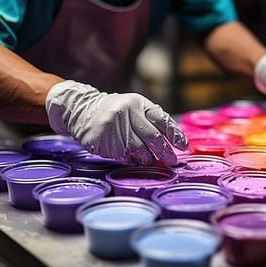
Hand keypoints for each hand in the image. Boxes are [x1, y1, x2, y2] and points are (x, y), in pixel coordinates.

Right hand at [45, 80, 187, 165]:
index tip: (183, 146)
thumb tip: (174, 141)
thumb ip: (152, 120)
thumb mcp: (134, 107)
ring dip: (149, 160)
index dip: (175, 134)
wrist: (82, 110)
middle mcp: (128, 114)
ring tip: (152, 163)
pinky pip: (124, 156)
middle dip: (166, 152)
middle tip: (173, 161)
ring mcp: (115, 128)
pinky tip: (135, 160)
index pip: (162, 120)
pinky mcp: (104, 141)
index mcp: (138, 103)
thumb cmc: (115, 111)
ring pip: (140, 150)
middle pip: (153, 137)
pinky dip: (133, 161)